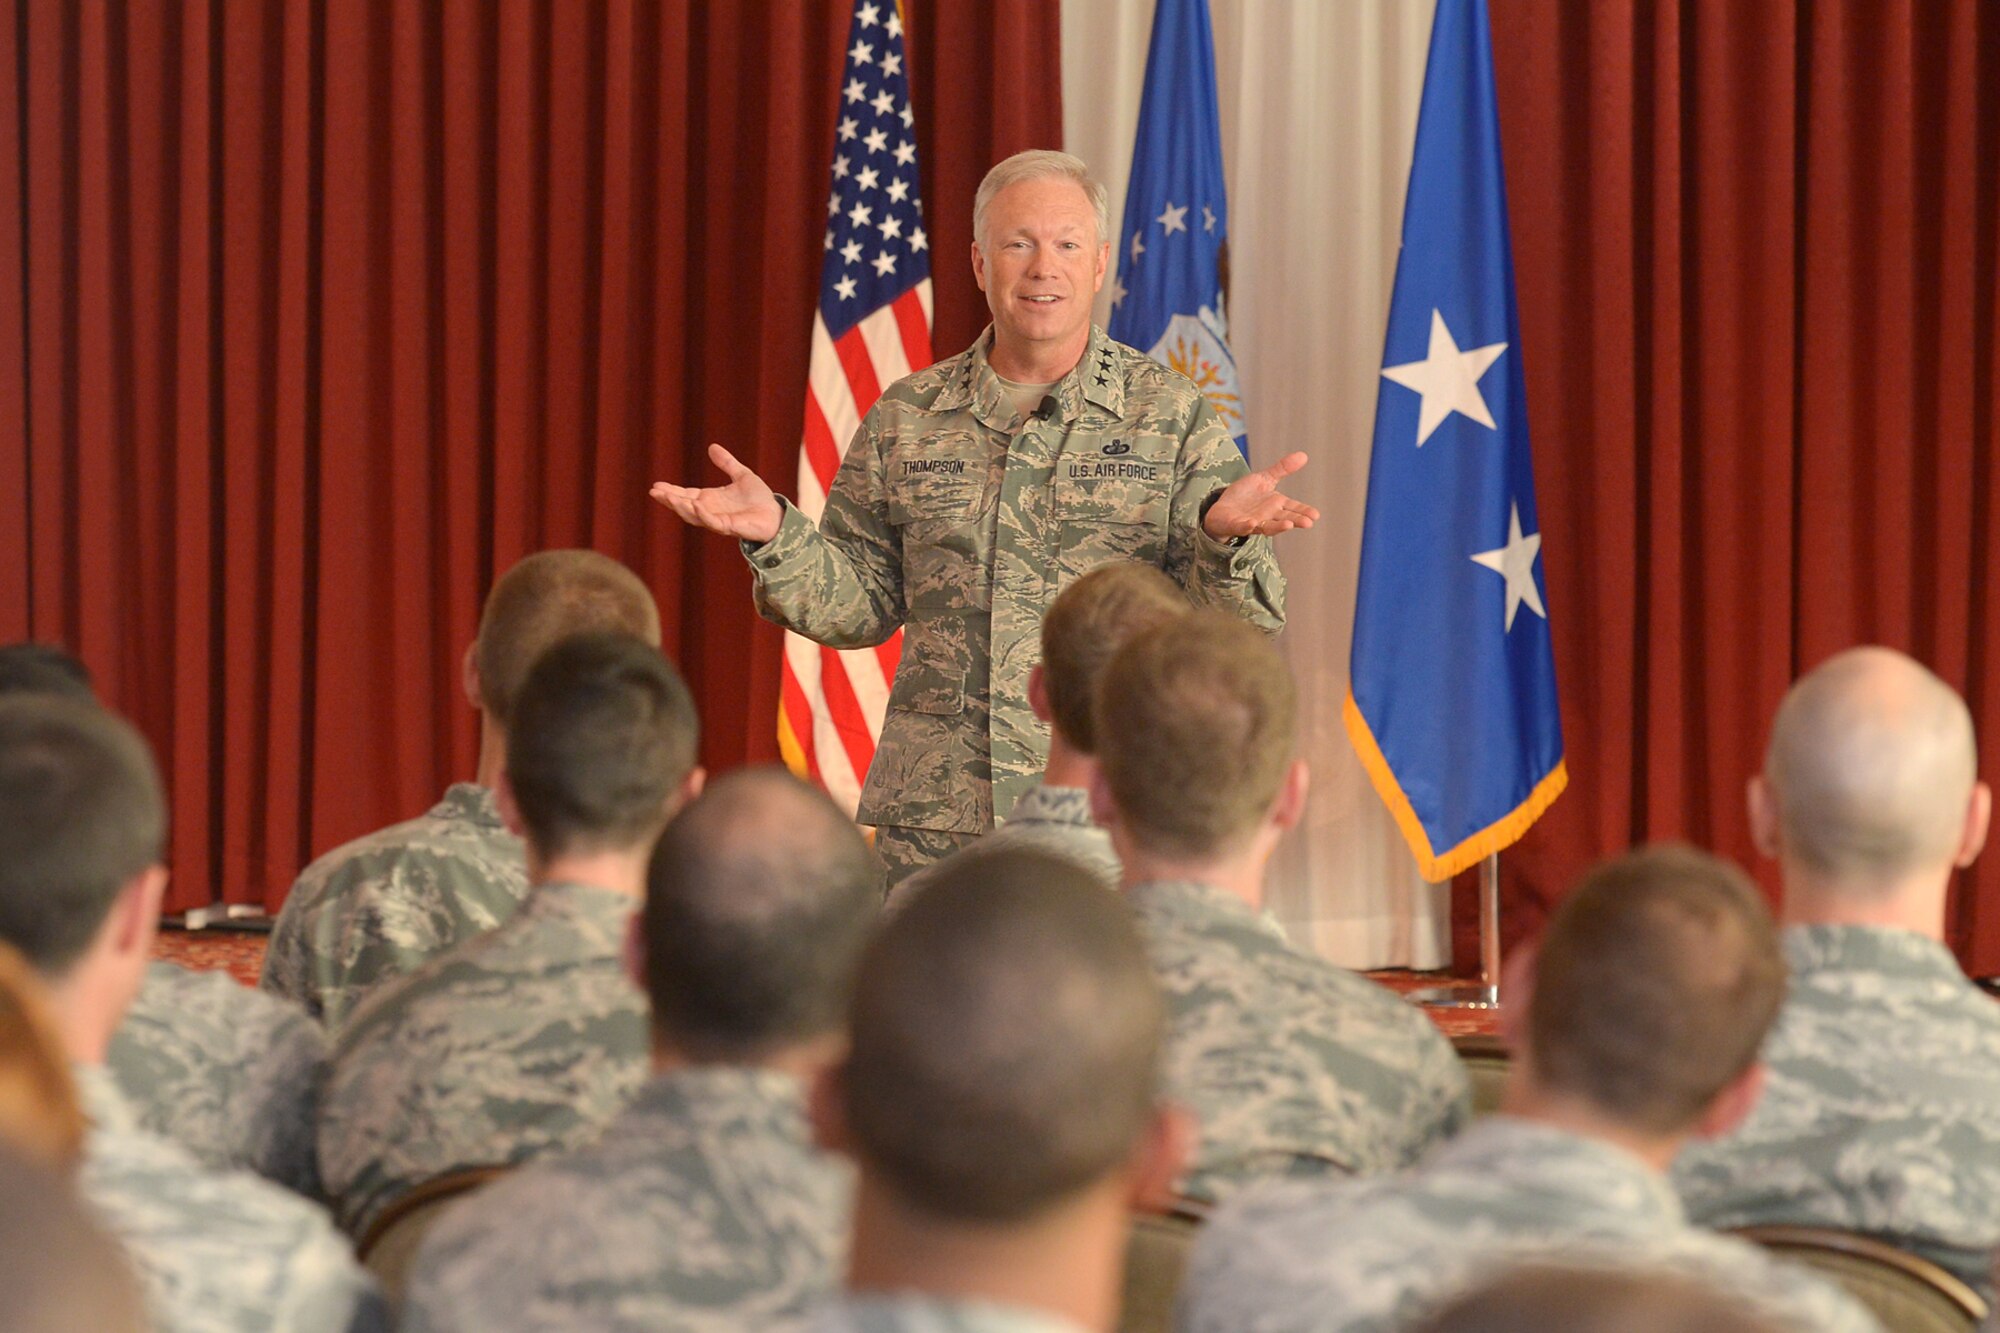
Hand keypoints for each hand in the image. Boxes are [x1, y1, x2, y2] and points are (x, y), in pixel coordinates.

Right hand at [649, 444, 783, 544]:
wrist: (776, 514)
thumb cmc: (760, 499)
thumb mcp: (741, 475)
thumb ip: (727, 463)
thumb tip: (712, 447)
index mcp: (711, 499)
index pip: (686, 495)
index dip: (671, 491)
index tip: (656, 486)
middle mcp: (711, 510)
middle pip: (685, 506)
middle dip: (669, 500)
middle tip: (654, 492)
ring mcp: (719, 520)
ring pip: (694, 516)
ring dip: (680, 507)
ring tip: (668, 498)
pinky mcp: (730, 527)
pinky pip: (714, 522)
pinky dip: (704, 514)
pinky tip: (695, 504)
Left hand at [1202, 451, 1318, 539]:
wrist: (1222, 509)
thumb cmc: (1246, 496)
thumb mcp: (1264, 479)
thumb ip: (1282, 469)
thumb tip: (1303, 455)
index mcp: (1276, 505)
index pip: (1293, 508)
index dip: (1303, 511)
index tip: (1315, 515)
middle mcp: (1267, 516)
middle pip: (1284, 519)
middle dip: (1295, 521)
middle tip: (1307, 523)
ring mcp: (1253, 522)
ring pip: (1267, 526)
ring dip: (1277, 527)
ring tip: (1288, 525)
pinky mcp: (1236, 524)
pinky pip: (1242, 527)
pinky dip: (1247, 526)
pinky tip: (1251, 523)